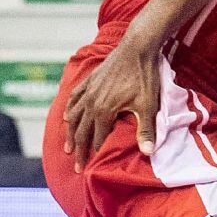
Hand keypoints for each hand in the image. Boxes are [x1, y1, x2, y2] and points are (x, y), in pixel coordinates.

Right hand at [63, 37, 160, 169]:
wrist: (138, 47)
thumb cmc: (144, 77)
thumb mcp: (148, 105)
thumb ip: (145, 129)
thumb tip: (148, 152)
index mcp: (103, 111)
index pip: (95, 139)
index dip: (92, 155)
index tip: (87, 169)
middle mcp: (91, 102)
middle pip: (81, 130)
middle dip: (78, 150)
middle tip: (76, 166)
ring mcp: (89, 90)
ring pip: (74, 115)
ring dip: (70, 132)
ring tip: (68, 146)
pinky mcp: (91, 80)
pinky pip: (75, 97)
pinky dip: (70, 108)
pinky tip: (68, 115)